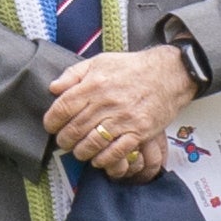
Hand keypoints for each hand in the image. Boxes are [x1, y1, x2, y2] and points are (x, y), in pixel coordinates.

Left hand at [40, 46, 194, 178]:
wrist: (169, 73)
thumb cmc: (132, 68)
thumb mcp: (99, 61)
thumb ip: (73, 74)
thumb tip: (53, 88)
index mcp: (94, 85)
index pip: (63, 107)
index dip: (52, 121)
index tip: (51, 126)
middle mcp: (106, 103)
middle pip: (75, 128)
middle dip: (64, 140)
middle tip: (63, 142)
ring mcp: (123, 119)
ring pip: (92, 143)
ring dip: (81, 152)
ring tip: (79, 151)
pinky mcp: (139, 131)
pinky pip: (116, 151)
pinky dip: (103, 159)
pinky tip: (98, 158)